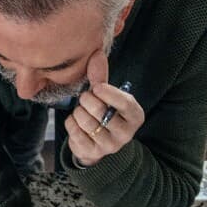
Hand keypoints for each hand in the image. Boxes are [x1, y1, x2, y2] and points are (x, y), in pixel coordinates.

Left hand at [64, 49, 143, 166]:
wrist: (97, 143)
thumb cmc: (104, 113)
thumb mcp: (106, 96)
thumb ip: (101, 78)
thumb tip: (96, 54)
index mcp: (135, 116)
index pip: (125, 103)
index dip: (108, 93)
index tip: (96, 87)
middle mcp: (126, 133)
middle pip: (100, 112)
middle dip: (87, 100)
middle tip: (84, 98)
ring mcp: (109, 145)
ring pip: (86, 122)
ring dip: (78, 112)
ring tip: (81, 111)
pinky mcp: (93, 153)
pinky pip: (75, 132)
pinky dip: (71, 123)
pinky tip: (76, 123)